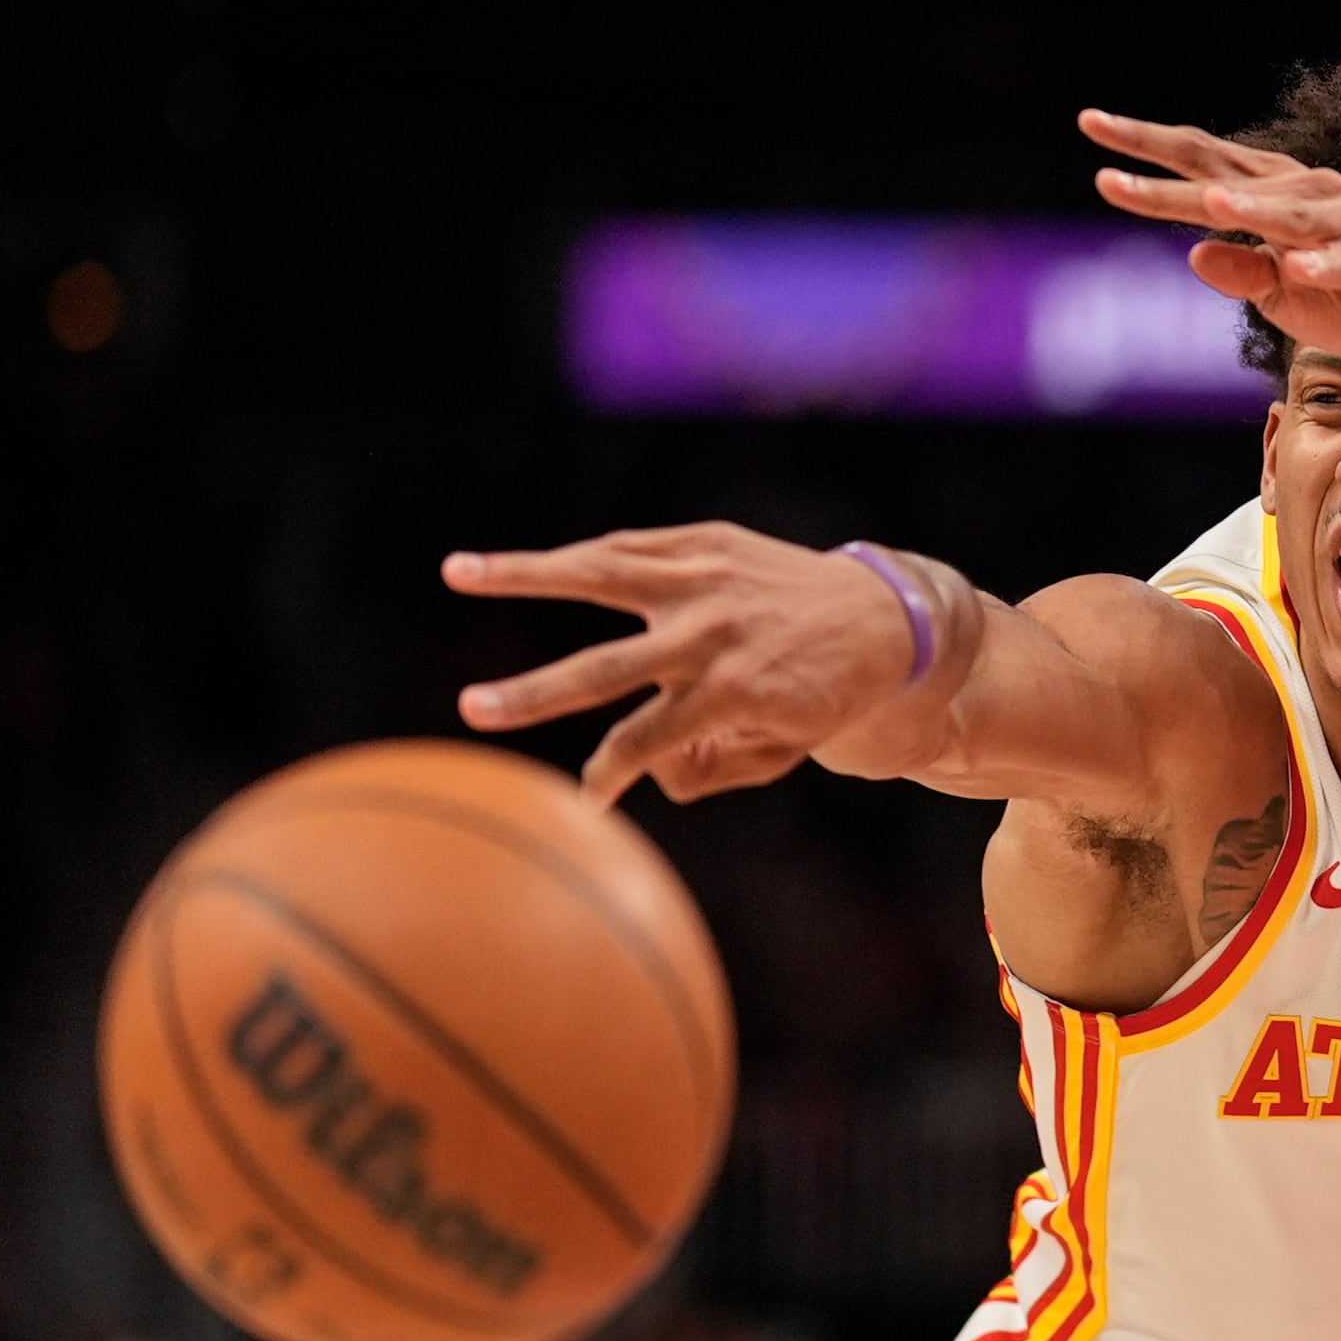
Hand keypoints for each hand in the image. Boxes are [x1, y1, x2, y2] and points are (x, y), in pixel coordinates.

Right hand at [444, 522, 943, 803]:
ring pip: (601, 573)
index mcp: (731, 693)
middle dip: (537, 694)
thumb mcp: (778, 751)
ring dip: (524, 572)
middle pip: (607, 670)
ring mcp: (708, 579)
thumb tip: (646, 767)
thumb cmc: (822, 697)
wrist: (884, 620)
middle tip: (472, 710)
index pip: (644, 742)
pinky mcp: (709, 542)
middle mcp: (712, 634)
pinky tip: (517, 563)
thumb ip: (708, 770)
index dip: (611, 774)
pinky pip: (630, 548)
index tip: (589, 798)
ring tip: (456, 570)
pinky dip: (576, 557)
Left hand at [1082, 108, 1340, 371]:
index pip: (1202, 163)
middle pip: (1230, 176)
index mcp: (1275, 194)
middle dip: (1169, 168)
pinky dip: (1325, 263)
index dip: (1146, 149)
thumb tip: (1192, 252)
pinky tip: (1299, 266)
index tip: (1090, 128)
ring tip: (1211, 205)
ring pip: (1291, 213)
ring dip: (1253, 209)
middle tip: (1106, 159)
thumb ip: (1239, 271)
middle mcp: (1307, 193)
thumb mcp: (1280, 293)